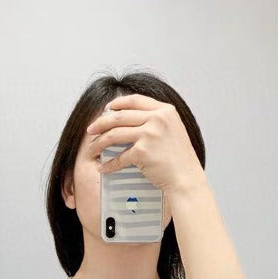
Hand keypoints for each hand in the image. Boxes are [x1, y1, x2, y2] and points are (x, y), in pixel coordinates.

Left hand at [86, 93, 205, 194]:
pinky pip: (120, 156)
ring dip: (100, 141)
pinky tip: (104, 168)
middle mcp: (158, 118)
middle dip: (101, 122)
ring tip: (92, 147)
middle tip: (91, 129)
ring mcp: (150, 134)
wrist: (186, 178)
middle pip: (120, 116)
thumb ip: (157, 120)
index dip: (118, 103)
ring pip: (115, 134)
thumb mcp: (173, 130)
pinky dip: (110, 164)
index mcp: (165, 110)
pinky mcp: (143, 151)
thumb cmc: (180, 159)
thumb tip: (133, 118)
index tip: (107, 109)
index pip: (135, 100)